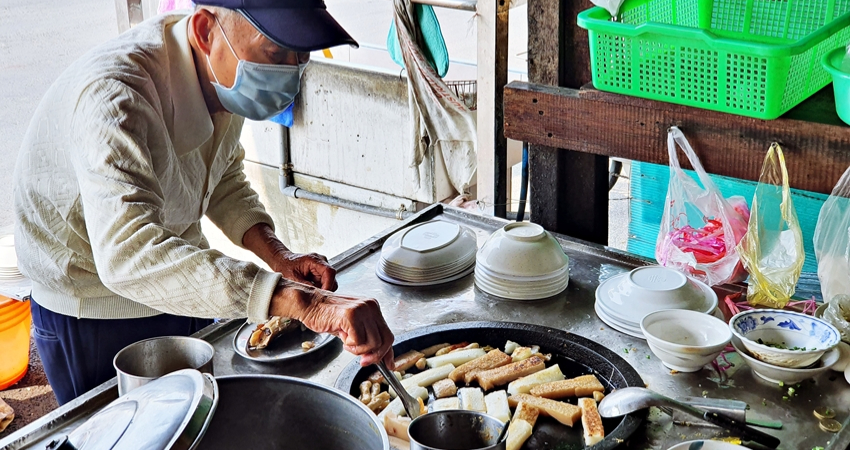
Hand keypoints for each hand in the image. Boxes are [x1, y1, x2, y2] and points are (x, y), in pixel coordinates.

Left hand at [241, 224, 336, 290]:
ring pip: (329, 282)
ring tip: (309, 292)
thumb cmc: (285, 265)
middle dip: (325, 289)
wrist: (282, 260)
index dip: (328, 285)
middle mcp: (321, 262)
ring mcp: (322, 267)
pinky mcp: (321, 272)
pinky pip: (324, 283)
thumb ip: (305, 286)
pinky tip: (310, 289)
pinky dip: (319, 288)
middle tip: (315, 297)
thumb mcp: (293, 278)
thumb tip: (315, 296)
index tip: (323, 295)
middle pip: (332, 279)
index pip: (329, 272)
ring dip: (321, 289)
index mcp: (314, 260)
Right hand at [270, 282, 393, 366]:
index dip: (389, 353)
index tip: (389, 364)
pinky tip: (341, 336)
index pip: (388, 334)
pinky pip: (358, 341)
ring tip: (346, 342)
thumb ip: (366, 338)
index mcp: (373, 307)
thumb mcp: (352, 327)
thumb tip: (379, 356)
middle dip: (375, 355)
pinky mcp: (351, 315)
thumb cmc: (327, 315)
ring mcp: (362, 309)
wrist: (309, 304)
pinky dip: (349, 345)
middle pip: (385, 339)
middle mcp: (371, 306)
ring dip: (358, 349)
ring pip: (373, 343)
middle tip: (362, 361)